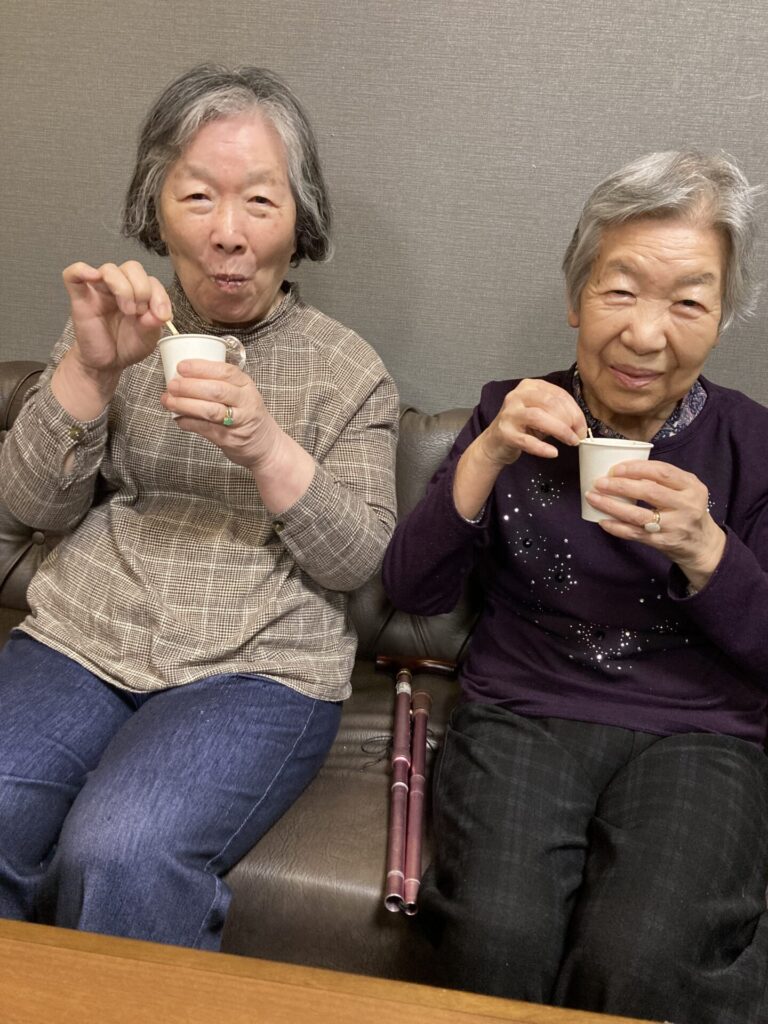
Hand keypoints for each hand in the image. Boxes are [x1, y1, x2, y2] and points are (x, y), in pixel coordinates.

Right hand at [61, 261, 171, 374]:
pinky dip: (82, 270)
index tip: (162, 316)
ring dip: (122, 287)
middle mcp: (120, 286)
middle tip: (139, 313)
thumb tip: (158, 314)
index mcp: (139, 292)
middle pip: (132, 268)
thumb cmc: (127, 346)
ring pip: (109, 269)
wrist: (108, 362)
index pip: (151, 280)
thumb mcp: (148, 338)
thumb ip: (154, 323)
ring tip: (128, 311)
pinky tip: (93, 276)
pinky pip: (73, 274)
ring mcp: (99, 290)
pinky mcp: (80, 297)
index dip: (159, 296)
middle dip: (142, 289)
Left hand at [162, 360, 315, 511]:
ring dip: (186, 405)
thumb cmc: (246, 414)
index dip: (202, 368)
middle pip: (217, 391)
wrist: (266, 445)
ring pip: (211, 411)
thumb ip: (219, 383)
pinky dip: (189, 423)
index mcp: (246, 385)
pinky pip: (206, 429)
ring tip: (169, 401)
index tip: (181, 366)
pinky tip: (178, 418)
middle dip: (190, 386)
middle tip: (172, 384)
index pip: (226, 371)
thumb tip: (182, 376)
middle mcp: (246, 402)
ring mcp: (239, 422)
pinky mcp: (230, 439)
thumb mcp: (241, 393)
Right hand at [476, 379, 586, 467]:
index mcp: (529, 387)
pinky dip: (542, 448)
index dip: (575, 411)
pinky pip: (526, 440)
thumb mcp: (541, 413)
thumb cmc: (521, 427)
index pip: (558, 394)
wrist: (495, 443)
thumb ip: (558, 413)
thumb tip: (580, 425)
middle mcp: (517, 396)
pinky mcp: (505, 433)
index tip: (582, 426)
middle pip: (550, 403)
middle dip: (570, 420)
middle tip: (578, 435)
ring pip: (539, 417)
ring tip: (571, 441)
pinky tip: (553, 452)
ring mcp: (509, 414)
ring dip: (560, 430)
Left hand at [587, 460, 725, 586]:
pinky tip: (602, 520)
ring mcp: (674, 526)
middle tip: (599, 482)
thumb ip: (664, 479)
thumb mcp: (686, 489)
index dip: (636, 468)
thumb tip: (624, 468)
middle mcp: (686, 505)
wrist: (702, 544)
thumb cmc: (687, 510)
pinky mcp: (663, 542)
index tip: (615, 468)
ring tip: (593, 497)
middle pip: (649, 491)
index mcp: (691, 486)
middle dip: (620, 485)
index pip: (662, 472)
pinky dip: (616, 527)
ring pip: (638, 514)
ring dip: (611, 505)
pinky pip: (635, 534)